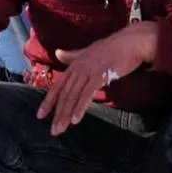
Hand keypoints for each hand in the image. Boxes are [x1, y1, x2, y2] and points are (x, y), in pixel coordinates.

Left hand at [37, 21, 159, 135]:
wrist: (131, 41)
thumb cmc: (112, 49)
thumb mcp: (88, 52)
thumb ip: (72, 56)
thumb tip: (57, 53)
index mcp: (74, 65)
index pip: (57, 86)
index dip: (48, 101)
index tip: (40, 116)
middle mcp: (78, 68)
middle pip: (64, 94)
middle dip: (57, 113)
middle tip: (54, 131)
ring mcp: (88, 71)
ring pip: (73, 95)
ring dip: (66, 114)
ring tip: (61, 129)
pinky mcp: (100, 74)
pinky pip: (88, 93)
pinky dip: (81, 107)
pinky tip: (76, 119)